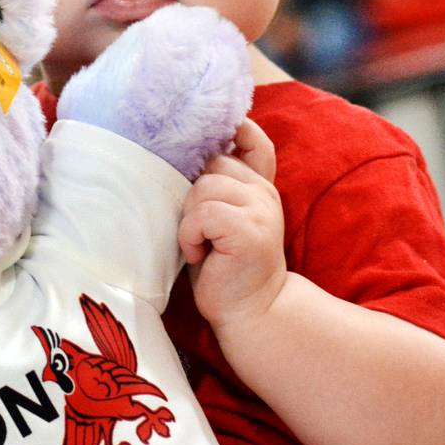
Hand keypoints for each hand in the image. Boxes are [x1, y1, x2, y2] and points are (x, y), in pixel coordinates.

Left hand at [176, 118, 286, 329]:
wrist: (250, 313)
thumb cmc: (222, 266)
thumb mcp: (218, 217)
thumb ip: (215, 185)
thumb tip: (180, 148)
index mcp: (257, 185)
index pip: (252, 140)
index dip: (232, 130)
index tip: (206, 144)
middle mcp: (264, 192)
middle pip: (211, 162)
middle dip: (191, 193)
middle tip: (198, 230)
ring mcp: (261, 210)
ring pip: (203, 187)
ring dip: (189, 220)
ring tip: (200, 245)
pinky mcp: (250, 230)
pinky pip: (203, 214)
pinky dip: (190, 236)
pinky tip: (200, 256)